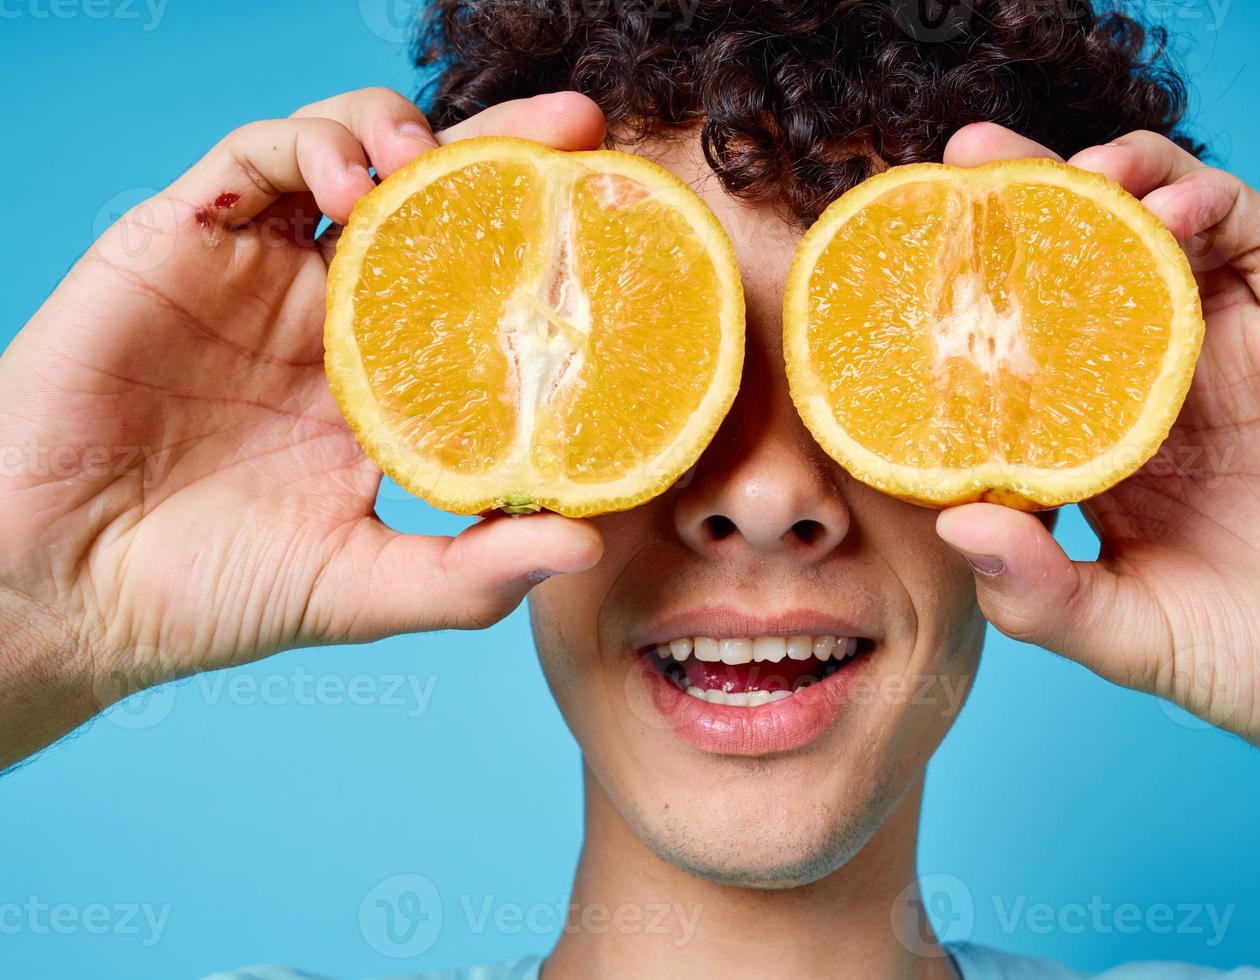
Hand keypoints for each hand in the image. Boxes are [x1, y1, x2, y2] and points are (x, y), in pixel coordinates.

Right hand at [0, 89, 606, 767]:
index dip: (543, 246)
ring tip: (436, 163)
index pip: (481, 287)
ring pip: (347, 155)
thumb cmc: (210, 592)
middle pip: (433, 202)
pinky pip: (252, 160)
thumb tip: (587, 543)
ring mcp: (260, 273)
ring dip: (403, 136)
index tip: (613, 220)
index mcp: (385, 382)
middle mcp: (333, 314)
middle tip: (577, 130)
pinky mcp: (183, 239)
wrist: (64, 588)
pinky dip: (305, 143)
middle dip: (504, 151)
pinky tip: (346, 178)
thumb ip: (470, 575)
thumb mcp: (362, 586)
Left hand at [933, 124, 1259, 873]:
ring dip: (1114, 187)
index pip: (1021, 354)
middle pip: (1080, 273)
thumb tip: (952, 525)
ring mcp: (1234, 353)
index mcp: (1100, 449)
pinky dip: (1213, 203)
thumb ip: (1038, 593)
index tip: (913, 265)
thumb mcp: (1127, 637)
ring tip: (1071, 174)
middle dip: (1026, 210)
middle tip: (966, 162)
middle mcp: (1157, 387)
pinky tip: (1169, 202)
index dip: (972, 305)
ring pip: (1164, 234)